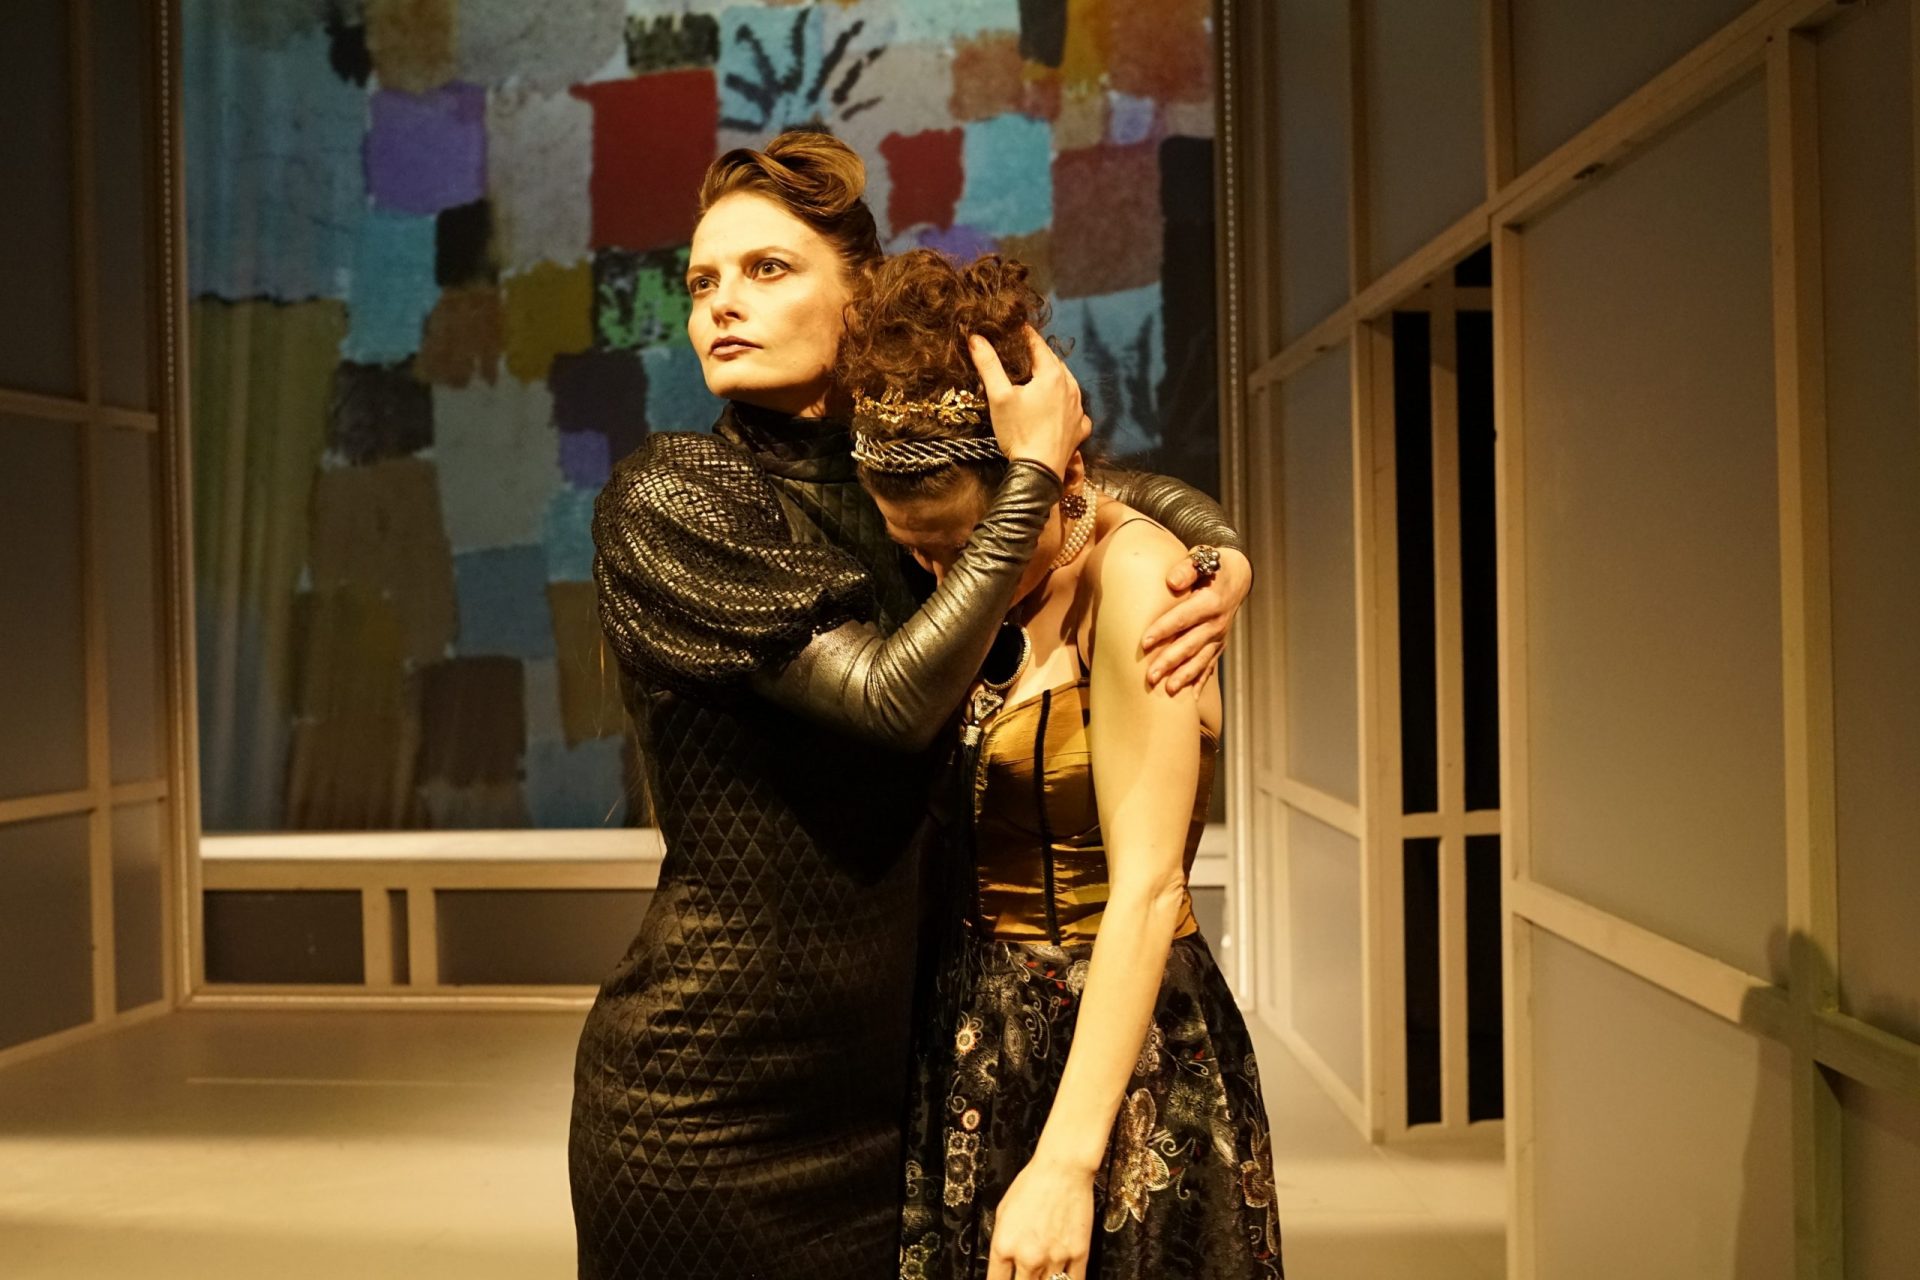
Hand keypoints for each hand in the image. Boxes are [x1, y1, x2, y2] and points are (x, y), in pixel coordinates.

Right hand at [970, 326, 1090, 481]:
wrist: (1039, 472)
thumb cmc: (1018, 432)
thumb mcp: (998, 396)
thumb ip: (988, 364)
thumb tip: (976, 338)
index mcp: (1052, 375)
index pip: (1038, 344)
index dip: (1024, 334)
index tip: (1014, 328)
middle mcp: (1071, 387)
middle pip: (1054, 363)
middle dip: (1038, 356)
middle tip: (1022, 353)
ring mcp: (1079, 409)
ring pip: (1067, 384)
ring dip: (1052, 378)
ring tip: (1037, 378)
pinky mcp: (1080, 428)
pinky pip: (1074, 409)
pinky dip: (1064, 404)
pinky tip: (1056, 409)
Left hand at [986, 1156, 1094, 1279]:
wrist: (1063, 1169)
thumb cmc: (1032, 1184)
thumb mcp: (1002, 1213)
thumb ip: (1002, 1244)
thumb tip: (1004, 1264)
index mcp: (1004, 1246)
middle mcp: (1028, 1257)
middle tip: (1026, 1275)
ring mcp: (1055, 1258)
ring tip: (1044, 1274)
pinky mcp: (1078, 1254)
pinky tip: (1063, 1277)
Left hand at [1140, 547, 1251, 693]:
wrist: (1236, 575)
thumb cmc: (1210, 564)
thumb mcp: (1201, 558)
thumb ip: (1186, 568)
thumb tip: (1172, 581)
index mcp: (1211, 601)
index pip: (1183, 618)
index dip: (1163, 629)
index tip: (1144, 642)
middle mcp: (1217, 622)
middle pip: (1190, 644)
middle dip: (1170, 662)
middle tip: (1149, 676)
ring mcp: (1219, 636)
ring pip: (1200, 660)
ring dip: (1184, 676)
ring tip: (1167, 691)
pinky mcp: (1219, 645)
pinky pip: (1210, 666)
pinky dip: (1200, 682)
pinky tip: (1188, 698)